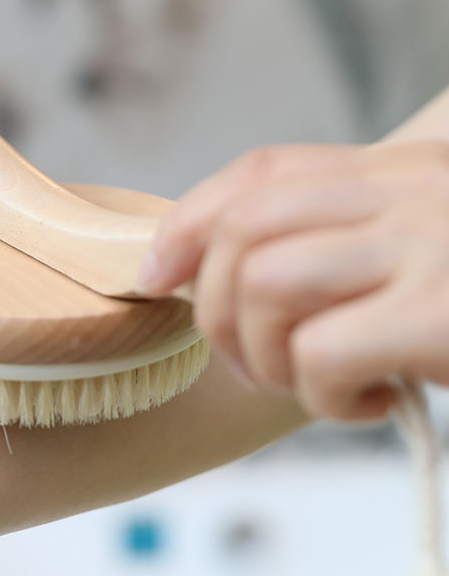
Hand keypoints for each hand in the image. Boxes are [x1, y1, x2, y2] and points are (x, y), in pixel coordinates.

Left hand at [138, 140, 448, 419]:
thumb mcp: (407, 259)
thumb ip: (327, 250)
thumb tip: (205, 284)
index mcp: (395, 171)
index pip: (261, 172)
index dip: (187, 224)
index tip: (154, 277)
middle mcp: (410, 189)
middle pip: (244, 226)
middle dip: (216, 311)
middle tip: (251, 365)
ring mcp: (426, 243)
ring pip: (265, 283)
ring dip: (265, 357)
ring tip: (316, 385)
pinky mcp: (439, 313)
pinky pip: (318, 353)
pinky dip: (322, 397)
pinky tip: (367, 403)